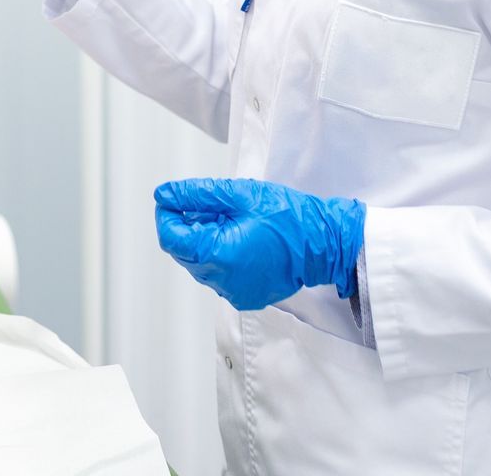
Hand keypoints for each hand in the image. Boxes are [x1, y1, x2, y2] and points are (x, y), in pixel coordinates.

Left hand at [153, 177, 365, 310]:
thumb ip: (196, 195)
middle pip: (183, 251)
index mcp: (218, 255)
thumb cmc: (288, 216)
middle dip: (188, 226)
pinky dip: (221, 254)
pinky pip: (219, 274)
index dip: (166, 215)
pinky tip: (241, 237)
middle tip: (212, 205)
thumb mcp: (238, 195)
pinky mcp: (245, 295)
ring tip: (232, 220)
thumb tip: (166, 194)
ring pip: (200, 263)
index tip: (172, 198)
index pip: (171, 238)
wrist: (324, 243)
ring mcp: (234, 292)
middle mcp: (222, 281)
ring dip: (205, 240)